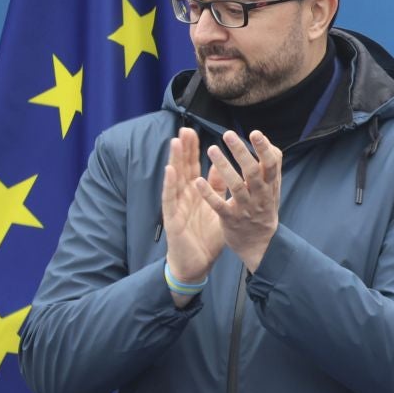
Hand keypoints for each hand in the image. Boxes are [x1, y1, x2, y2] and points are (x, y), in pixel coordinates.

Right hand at [163, 128, 224, 288]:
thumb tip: (223, 167)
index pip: (193, 167)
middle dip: (183, 149)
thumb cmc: (206, 236)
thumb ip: (218, 187)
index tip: (194, 131)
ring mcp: (177, 206)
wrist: (197, 263)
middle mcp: (184, 196)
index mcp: (196, 193)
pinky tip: (169, 171)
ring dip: (174, 161)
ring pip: (174, 180)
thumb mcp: (216, 207)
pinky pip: (170, 200)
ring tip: (175, 142)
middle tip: (184, 129)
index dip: (193, 150)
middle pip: (183, 168)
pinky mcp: (172, 219)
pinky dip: (170, 185)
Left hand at [196, 131, 282, 272]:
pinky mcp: (230, 220)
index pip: (272, 165)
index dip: (264, 149)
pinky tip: (198, 181)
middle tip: (228, 134)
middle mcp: (260, 196)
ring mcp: (245, 209)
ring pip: (236, 186)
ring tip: (211, 149)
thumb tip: (267, 142)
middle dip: (241, 152)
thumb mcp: (272, 189)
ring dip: (223, 167)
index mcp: (270, 187)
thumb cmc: (263, 210)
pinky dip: (209, 194)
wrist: (259, 245)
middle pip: (253, 172)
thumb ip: (270, 168)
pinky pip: (219, 206)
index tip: (254, 133)